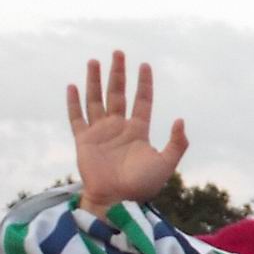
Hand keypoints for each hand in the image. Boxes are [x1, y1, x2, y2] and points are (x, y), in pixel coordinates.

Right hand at [67, 51, 188, 216]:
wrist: (118, 201)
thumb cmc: (143, 186)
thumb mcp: (166, 163)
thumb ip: (177, 143)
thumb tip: (180, 119)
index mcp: (138, 131)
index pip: (142, 101)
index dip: (144, 83)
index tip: (145, 65)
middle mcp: (119, 127)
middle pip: (118, 93)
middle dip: (118, 73)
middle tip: (118, 53)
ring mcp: (100, 133)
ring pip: (97, 100)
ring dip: (94, 80)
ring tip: (95, 61)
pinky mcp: (84, 141)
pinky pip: (77, 117)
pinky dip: (74, 102)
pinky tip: (73, 86)